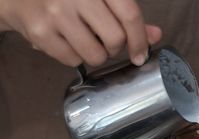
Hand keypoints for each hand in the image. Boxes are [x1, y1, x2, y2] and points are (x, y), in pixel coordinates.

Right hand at [0, 0, 161, 65]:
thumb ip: (128, 14)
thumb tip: (155, 35)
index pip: (129, 14)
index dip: (140, 39)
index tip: (141, 55)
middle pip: (115, 39)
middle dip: (116, 47)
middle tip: (106, 40)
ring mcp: (56, 14)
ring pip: (96, 56)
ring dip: (97, 54)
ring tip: (86, 40)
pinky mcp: (41, 33)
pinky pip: (74, 61)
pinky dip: (76, 57)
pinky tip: (68, 41)